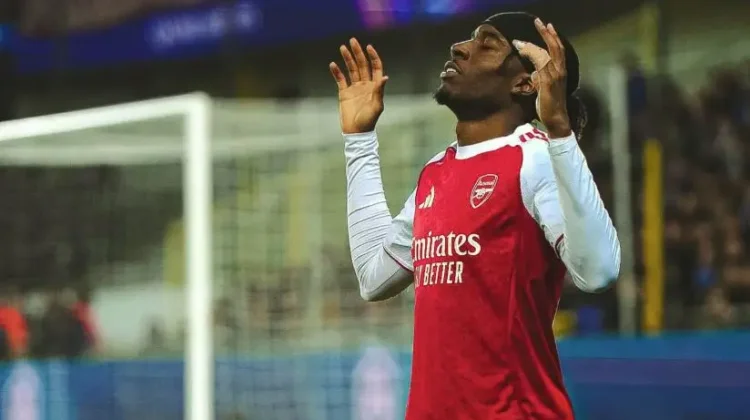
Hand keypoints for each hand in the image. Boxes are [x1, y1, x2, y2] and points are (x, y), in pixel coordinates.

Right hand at [330, 38, 388, 133]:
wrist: (356, 132)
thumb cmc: (369, 121)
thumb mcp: (376, 106)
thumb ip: (379, 91)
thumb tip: (385, 76)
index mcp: (375, 87)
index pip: (375, 67)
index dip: (373, 56)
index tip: (368, 47)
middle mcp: (365, 85)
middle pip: (362, 65)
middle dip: (358, 53)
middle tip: (352, 41)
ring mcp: (354, 88)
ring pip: (351, 70)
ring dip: (347, 59)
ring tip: (342, 47)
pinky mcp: (344, 93)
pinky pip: (340, 80)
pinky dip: (337, 72)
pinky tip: (333, 64)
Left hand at [512, 19, 571, 138]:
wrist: (555, 119)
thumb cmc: (549, 105)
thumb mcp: (544, 88)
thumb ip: (540, 78)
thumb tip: (534, 72)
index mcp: (560, 71)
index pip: (557, 49)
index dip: (552, 37)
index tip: (545, 26)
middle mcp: (560, 71)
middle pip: (554, 47)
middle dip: (546, 33)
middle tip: (539, 22)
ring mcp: (555, 76)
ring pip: (545, 54)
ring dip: (532, 45)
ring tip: (521, 40)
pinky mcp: (547, 82)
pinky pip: (540, 64)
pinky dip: (532, 55)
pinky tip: (523, 51)